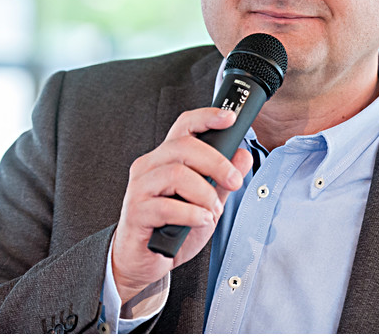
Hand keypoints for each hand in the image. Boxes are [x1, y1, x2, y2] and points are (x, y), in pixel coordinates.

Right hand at [111, 107, 252, 303]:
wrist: (144, 261)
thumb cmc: (172, 229)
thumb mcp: (206, 203)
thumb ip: (222, 181)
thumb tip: (242, 156)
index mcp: (166, 158)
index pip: (184, 126)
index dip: (207, 118)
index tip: (229, 119)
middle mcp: (150, 167)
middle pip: (184, 146)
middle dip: (216, 163)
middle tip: (234, 182)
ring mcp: (140, 188)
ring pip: (176, 174)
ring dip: (203, 194)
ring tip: (212, 211)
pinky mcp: (136, 212)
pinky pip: (166, 206)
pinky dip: (191, 214)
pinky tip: (200, 222)